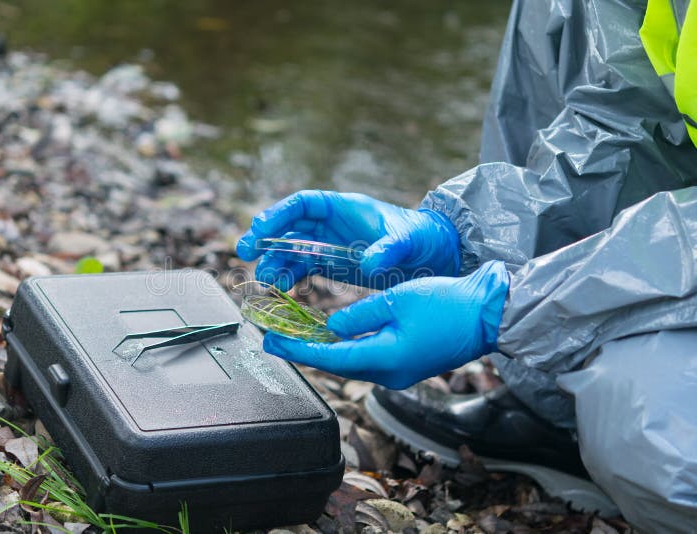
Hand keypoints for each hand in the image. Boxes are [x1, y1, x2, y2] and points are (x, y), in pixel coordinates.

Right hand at [236, 190, 459, 289]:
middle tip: (244, 252)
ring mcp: (327, 243)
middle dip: (264, 237)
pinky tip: (280, 289)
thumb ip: (389, 249)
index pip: (302, 204)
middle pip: (287, 226)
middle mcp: (329, 223)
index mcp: (343, 207)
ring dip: (274, 263)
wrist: (431, 254)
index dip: (278, 214)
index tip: (260, 229)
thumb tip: (371, 262)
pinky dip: (288, 277)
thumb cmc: (420, 237)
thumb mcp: (408, 241)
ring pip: (290, 249)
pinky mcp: (329, 263)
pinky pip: (301, 267)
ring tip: (266, 281)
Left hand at [263, 261, 508, 388]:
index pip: (329, 356)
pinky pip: (368, 360)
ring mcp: (399, 374)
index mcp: (386, 357)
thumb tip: (331, 327)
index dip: (297, 349)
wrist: (488, 315)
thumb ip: (358, 315)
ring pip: (351, 363)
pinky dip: (346, 350)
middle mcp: (390, 374)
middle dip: (305, 352)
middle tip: (275, 340)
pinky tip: (333, 339)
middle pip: (337, 364)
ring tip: (296, 338)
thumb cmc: (447, 303)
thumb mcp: (396, 300)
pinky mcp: (407, 367)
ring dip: (324, 351)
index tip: (271, 342)